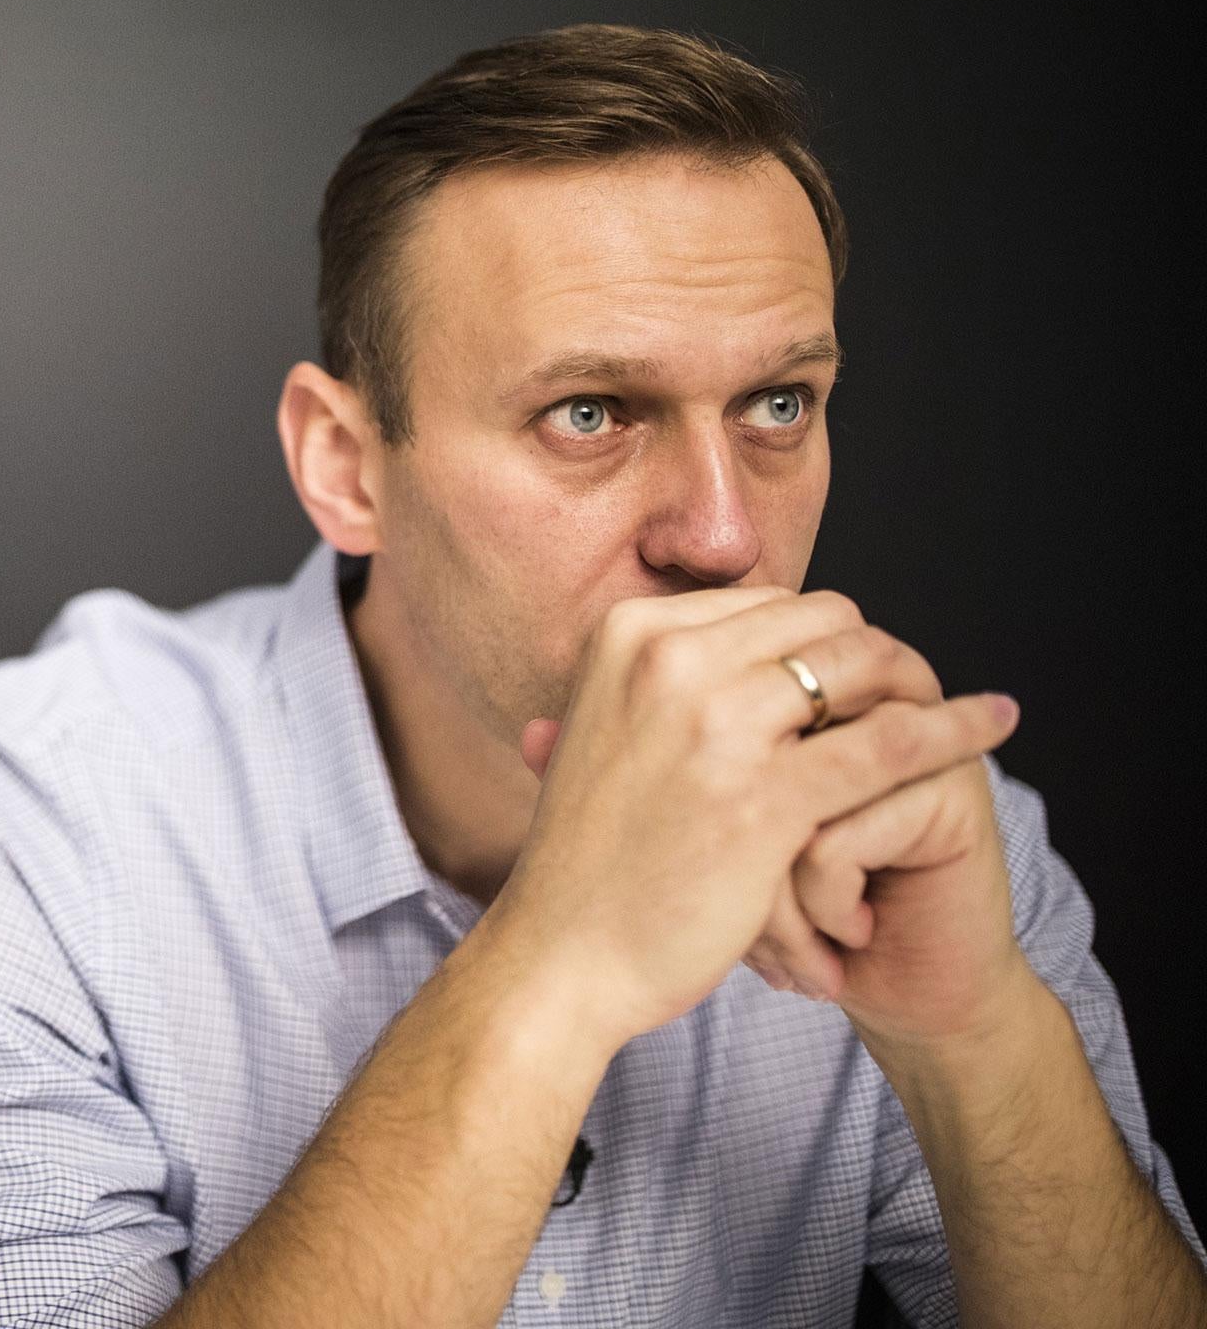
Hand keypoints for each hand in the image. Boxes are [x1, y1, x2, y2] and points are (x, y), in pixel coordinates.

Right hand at [484, 587, 1016, 1058]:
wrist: (562, 954)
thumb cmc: (590, 857)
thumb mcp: (602, 731)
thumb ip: (664, 681)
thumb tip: (735, 639)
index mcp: (628, 635)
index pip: (766, 602)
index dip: (824, 637)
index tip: (856, 675)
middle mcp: (666, 660)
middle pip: (821, 620)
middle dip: (875, 655)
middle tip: (909, 695)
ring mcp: (715, 724)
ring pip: (862, 667)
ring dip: (919, 684)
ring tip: (957, 712)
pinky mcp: (765, 796)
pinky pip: (890, 743)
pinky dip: (954, 729)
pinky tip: (995, 724)